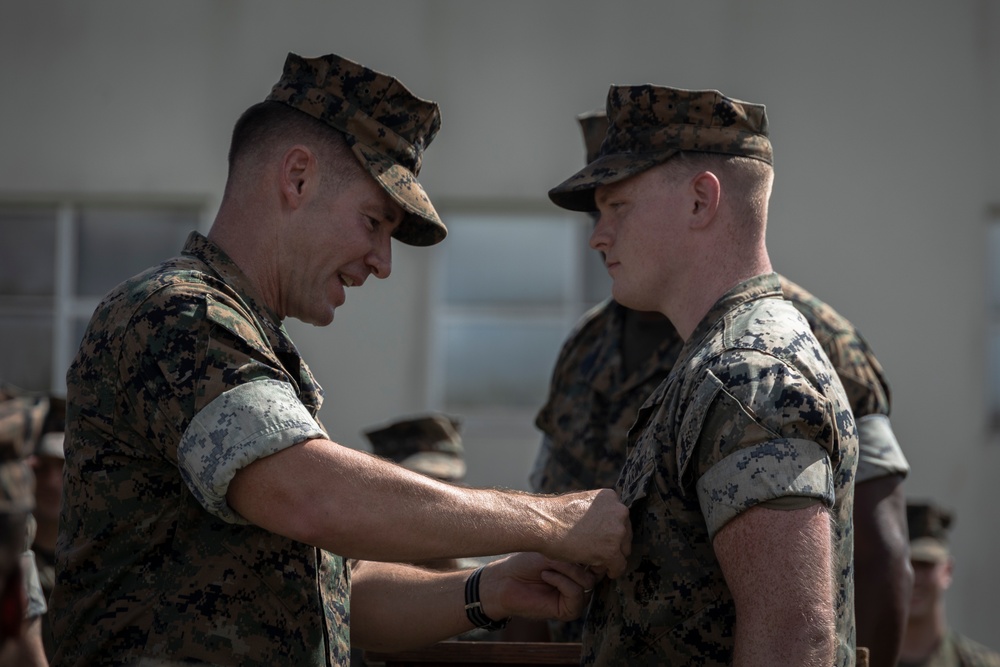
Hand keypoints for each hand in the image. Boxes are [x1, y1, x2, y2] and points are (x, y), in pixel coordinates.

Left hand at [477, 553, 597, 621]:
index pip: (600, 560)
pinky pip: (576, 593)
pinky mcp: (568, 611)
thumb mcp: (556, 551)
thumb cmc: (526, 561)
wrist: (505, 579)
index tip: (574, 540)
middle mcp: (581, 583)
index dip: (591, 549)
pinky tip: (546, 574)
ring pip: (588, 582)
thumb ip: (579, 555)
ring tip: (549, 564)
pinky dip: (561, 581)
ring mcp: (576, 598)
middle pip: (598, 570)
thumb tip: (603, 557)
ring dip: (568, 569)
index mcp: (581, 568)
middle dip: (579, 558)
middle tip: (558, 551)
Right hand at [541, 488, 631, 577]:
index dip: (611, 533)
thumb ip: (596, 511)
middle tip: (599, 553)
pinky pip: (619, 566)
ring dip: (612, 557)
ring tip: (597, 562)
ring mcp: (617, 531)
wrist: (544, 523)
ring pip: (623, 550)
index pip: (620, 519)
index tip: (603, 541)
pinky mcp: (611, 550)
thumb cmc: (555, 514)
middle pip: (625, 534)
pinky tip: (603, 571)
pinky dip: (613, 571)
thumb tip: (602, 524)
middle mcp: (619, 511)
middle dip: (614, 545)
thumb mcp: (582, 503)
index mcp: (611, 497)